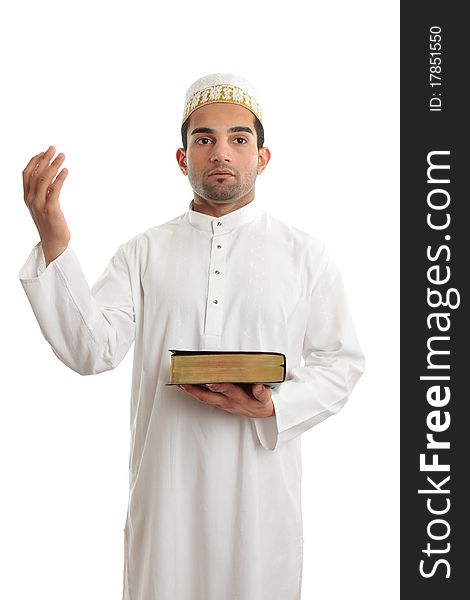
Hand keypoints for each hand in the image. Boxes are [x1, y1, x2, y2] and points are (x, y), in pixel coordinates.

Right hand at [22, 146, 70, 265]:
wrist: (54, 243)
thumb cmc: (51, 224)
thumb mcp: (44, 206)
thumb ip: (44, 193)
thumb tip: (51, 178)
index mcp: (27, 198)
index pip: (26, 174)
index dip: (34, 161)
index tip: (43, 152)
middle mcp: (31, 200)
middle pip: (35, 173)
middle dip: (44, 159)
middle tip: (53, 148)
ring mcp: (40, 204)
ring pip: (44, 179)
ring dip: (53, 165)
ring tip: (62, 156)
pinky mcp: (50, 209)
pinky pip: (54, 190)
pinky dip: (60, 178)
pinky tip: (65, 171)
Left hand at [177, 382, 274, 418]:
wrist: (261, 413)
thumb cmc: (261, 402)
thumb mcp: (266, 398)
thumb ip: (262, 393)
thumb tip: (257, 386)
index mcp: (239, 398)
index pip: (227, 390)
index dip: (218, 386)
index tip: (210, 381)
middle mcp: (227, 401)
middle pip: (209, 396)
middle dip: (196, 389)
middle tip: (184, 382)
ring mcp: (222, 403)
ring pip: (204, 398)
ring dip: (191, 391)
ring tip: (180, 382)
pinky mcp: (219, 403)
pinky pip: (204, 398)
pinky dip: (194, 392)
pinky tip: (186, 385)